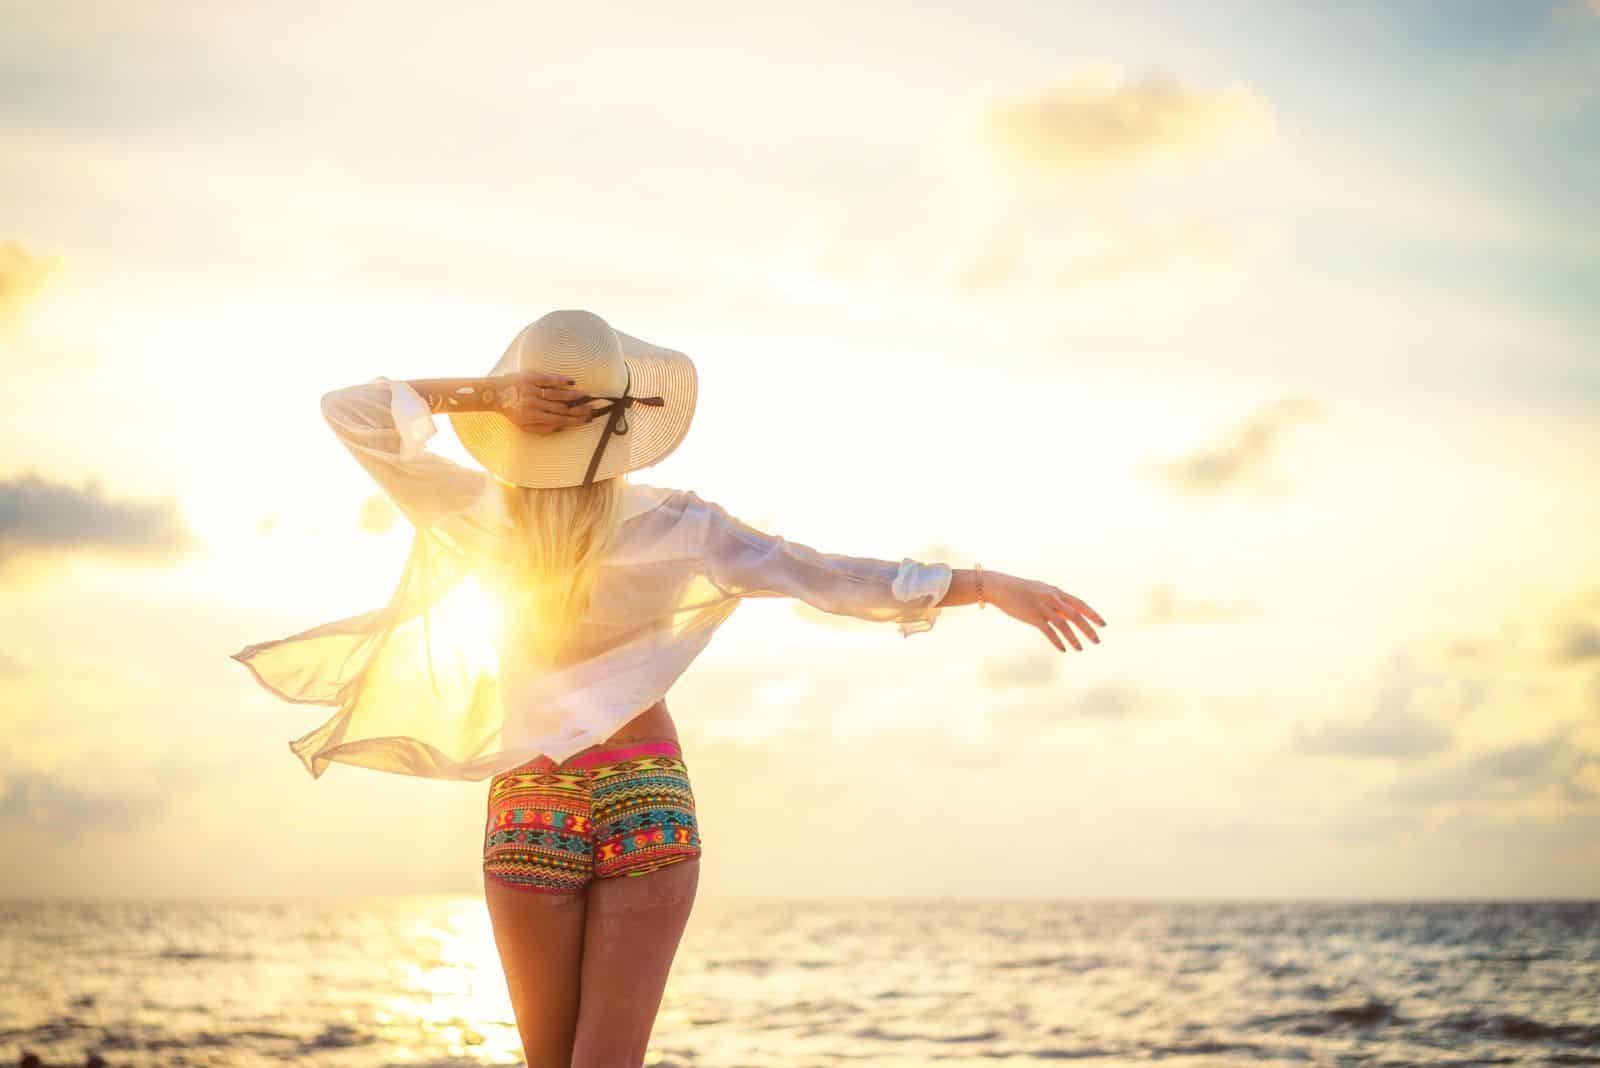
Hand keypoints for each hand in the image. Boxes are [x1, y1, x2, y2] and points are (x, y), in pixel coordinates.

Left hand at [493, 372, 607, 434]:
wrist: (494, 394)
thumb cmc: (511, 411)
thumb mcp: (524, 426)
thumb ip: (542, 428)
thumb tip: (561, 427)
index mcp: (533, 417)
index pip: (559, 420)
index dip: (575, 420)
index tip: (587, 419)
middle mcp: (533, 403)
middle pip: (561, 407)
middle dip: (579, 408)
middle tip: (593, 408)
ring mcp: (532, 389)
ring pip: (557, 394)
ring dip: (574, 395)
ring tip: (587, 396)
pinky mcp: (530, 377)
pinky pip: (548, 379)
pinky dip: (561, 380)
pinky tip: (572, 382)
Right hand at [986, 573, 1106, 652]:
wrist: (1001, 587)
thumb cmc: (1020, 590)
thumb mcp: (1041, 591)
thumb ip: (1054, 600)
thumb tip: (1065, 611)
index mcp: (1056, 592)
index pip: (1080, 604)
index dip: (1093, 614)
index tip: (1103, 624)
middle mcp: (1053, 599)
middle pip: (1076, 615)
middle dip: (1088, 629)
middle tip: (1097, 641)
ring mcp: (1043, 607)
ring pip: (1064, 625)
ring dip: (1074, 638)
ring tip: (1080, 649)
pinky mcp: (1033, 616)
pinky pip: (1049, 632)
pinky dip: (1058, 641)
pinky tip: (1064, 649)